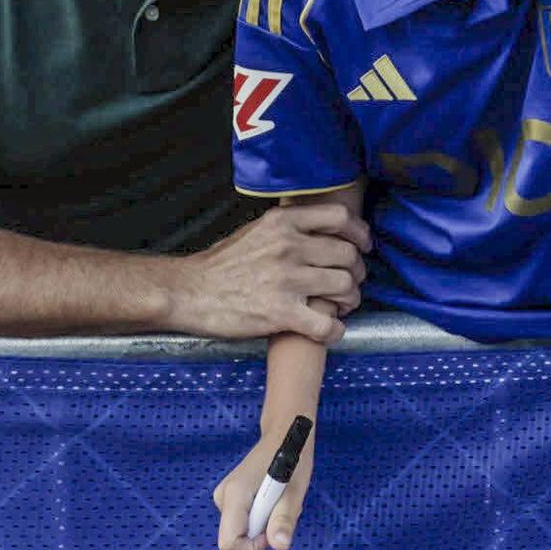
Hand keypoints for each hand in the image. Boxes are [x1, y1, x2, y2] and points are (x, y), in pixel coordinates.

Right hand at [171, 203, 370, 341]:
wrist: (188, 292)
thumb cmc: (221, 264)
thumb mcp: (256, 230)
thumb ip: (289, 228)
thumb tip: (322, 230)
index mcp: (283, 222)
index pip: (340, 218)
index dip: (359, 233)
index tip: (362, 246)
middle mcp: (288, 246)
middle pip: (348, 255)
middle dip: (357, 272)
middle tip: (350, 283)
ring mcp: (286, 280)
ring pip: (344, 287)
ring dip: (351, 299)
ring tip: (342, 306)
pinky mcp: (281, 313)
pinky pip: (327, 325)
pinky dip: (336, 331)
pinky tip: (330, 331)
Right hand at [214, 424, 314, 549]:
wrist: (284, 435)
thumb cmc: (292, 458)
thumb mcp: (295, 491)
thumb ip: (284, 519)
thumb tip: (279, 546)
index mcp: (235, 494)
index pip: (228, 542)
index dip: (250, 549)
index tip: (270, 537)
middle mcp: (223, 497)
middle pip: (234, 539)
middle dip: (260, 536)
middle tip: (280, 510)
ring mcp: (225, 497)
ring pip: (242, 532)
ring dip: (263, 525)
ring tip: (278, 500)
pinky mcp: (230, 499)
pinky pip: (244, 523)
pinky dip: (260, 518)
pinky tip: (272, 499)